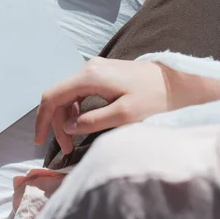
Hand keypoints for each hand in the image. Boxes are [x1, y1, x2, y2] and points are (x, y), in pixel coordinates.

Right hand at [34, 57, 171, 153]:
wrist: (180, 82)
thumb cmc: (156, 98)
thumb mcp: (124, 115)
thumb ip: (93, 121)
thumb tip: (69, 128)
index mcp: (90, 77)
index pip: (53, 97)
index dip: (42, 120)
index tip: (39, 142)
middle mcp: (89, 69)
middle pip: (59, 97)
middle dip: (57, 124)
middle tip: (67, 150)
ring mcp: (96, 69)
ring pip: (69, 96)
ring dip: (67, 119)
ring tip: (74, 141)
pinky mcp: (104, 74)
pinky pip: (80, 93)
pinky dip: (76, 111)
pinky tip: (83, 125)